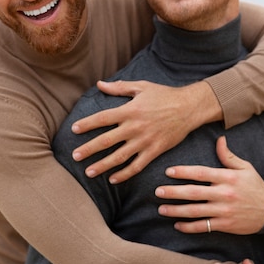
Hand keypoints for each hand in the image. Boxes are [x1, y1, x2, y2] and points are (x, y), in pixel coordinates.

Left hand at [72, 79, 221, 182]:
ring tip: (89, 173)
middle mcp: (135, 127)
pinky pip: (137, 166)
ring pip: (119, 157)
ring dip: (102, 166)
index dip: (87, 124)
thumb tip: (100, 84)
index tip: (73, 129)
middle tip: (75, 156)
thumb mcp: (141, 87)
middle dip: (89, 149)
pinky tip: (113, 179)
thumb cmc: (164, 95)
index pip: (103, 118)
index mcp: (130, 110)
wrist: (190, 107)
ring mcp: (145, 141)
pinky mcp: (155, 151)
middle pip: (106, 141)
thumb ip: (119, 88)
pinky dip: (124, 174)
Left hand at [156, 135, 263, 234]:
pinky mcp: (225, 225)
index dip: (183, 172)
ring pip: (195, 211)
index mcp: (227, 177)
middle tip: (157, 191)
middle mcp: (224, 194)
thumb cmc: (256, 187)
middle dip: (173, 192)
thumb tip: (219, 139)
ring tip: (161, 209)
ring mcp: (224, 211)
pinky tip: (177, 225)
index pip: (201, 173)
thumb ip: (228, 156)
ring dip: (176, 211)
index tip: (168, 171)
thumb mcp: (245, 168)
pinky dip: (189, 227)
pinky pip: (203, 227)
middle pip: (193, 193)